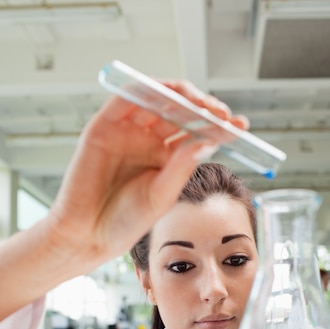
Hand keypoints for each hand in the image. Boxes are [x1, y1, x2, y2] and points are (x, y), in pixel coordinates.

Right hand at [0, 79, 247, 328]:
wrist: (86, 236)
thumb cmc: (122, 223)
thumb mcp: (161, 196)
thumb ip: (182, 166)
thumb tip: (210, 140)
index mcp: (165, 159)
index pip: (197, 133)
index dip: (219, 127)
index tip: (242, 127)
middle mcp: (148, 142)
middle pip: (180, 111)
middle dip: (203, 109)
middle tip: (223, 114)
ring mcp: (126, 132)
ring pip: (157, 100)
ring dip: (180, 96)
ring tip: (201, 106)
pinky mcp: (104, 126)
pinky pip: (127, 98)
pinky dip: (147, 90)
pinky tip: (169, 96)